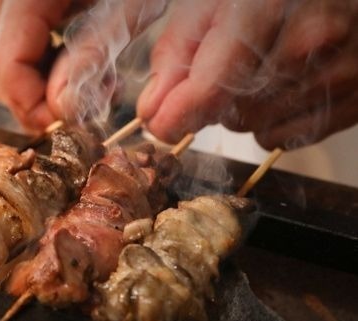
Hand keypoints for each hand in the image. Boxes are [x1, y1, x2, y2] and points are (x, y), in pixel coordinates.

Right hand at [0, 0, 164, 130]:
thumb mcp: (126, 6)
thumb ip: (90, 58)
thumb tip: (61, 111)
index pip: (6, 64)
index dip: (31, 105)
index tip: (64, 125)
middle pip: (5, 61)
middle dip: (44, 96)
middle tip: (91, 106)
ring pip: (12, 52)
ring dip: (50, 79)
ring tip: (99, 82)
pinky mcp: (22, 1)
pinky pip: (23, 36)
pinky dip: (51, 57)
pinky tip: (85, 60)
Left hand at [138, 0, 357, 149]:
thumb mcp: (211, 1)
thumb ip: (176, 51)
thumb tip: (152, 109)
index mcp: (268, 4)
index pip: (215, 83)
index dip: (179, 113)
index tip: (159, 124)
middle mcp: (312, 38)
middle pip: (233, 113)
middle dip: (214, 101)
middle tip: (225, 68)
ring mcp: (341, 70)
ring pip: (257, 129)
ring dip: (243, 112)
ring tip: (259, 71)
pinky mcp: (355, 99)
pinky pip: (287, 138)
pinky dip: (273, 122)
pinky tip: (283, 87)